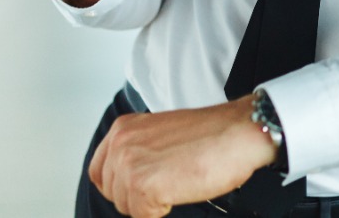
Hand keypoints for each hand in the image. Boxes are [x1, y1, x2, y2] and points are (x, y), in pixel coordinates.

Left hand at [89, 96, 278, 217]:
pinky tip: (181, 189)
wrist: (238, 132)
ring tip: (178, 181)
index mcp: (124, 129)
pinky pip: (144, 215)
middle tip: (170, 181)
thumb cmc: (213, 134)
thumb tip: (133, 178)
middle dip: (139, 196)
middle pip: (113, 193)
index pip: (100, 172)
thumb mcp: (163, 134)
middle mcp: (120, 144)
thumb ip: (140, 151)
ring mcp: (129, 165)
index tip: (138, 188)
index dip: (121, 186)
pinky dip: (163, 210)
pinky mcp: (142, 185)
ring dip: (152, 203)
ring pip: (127, 207)